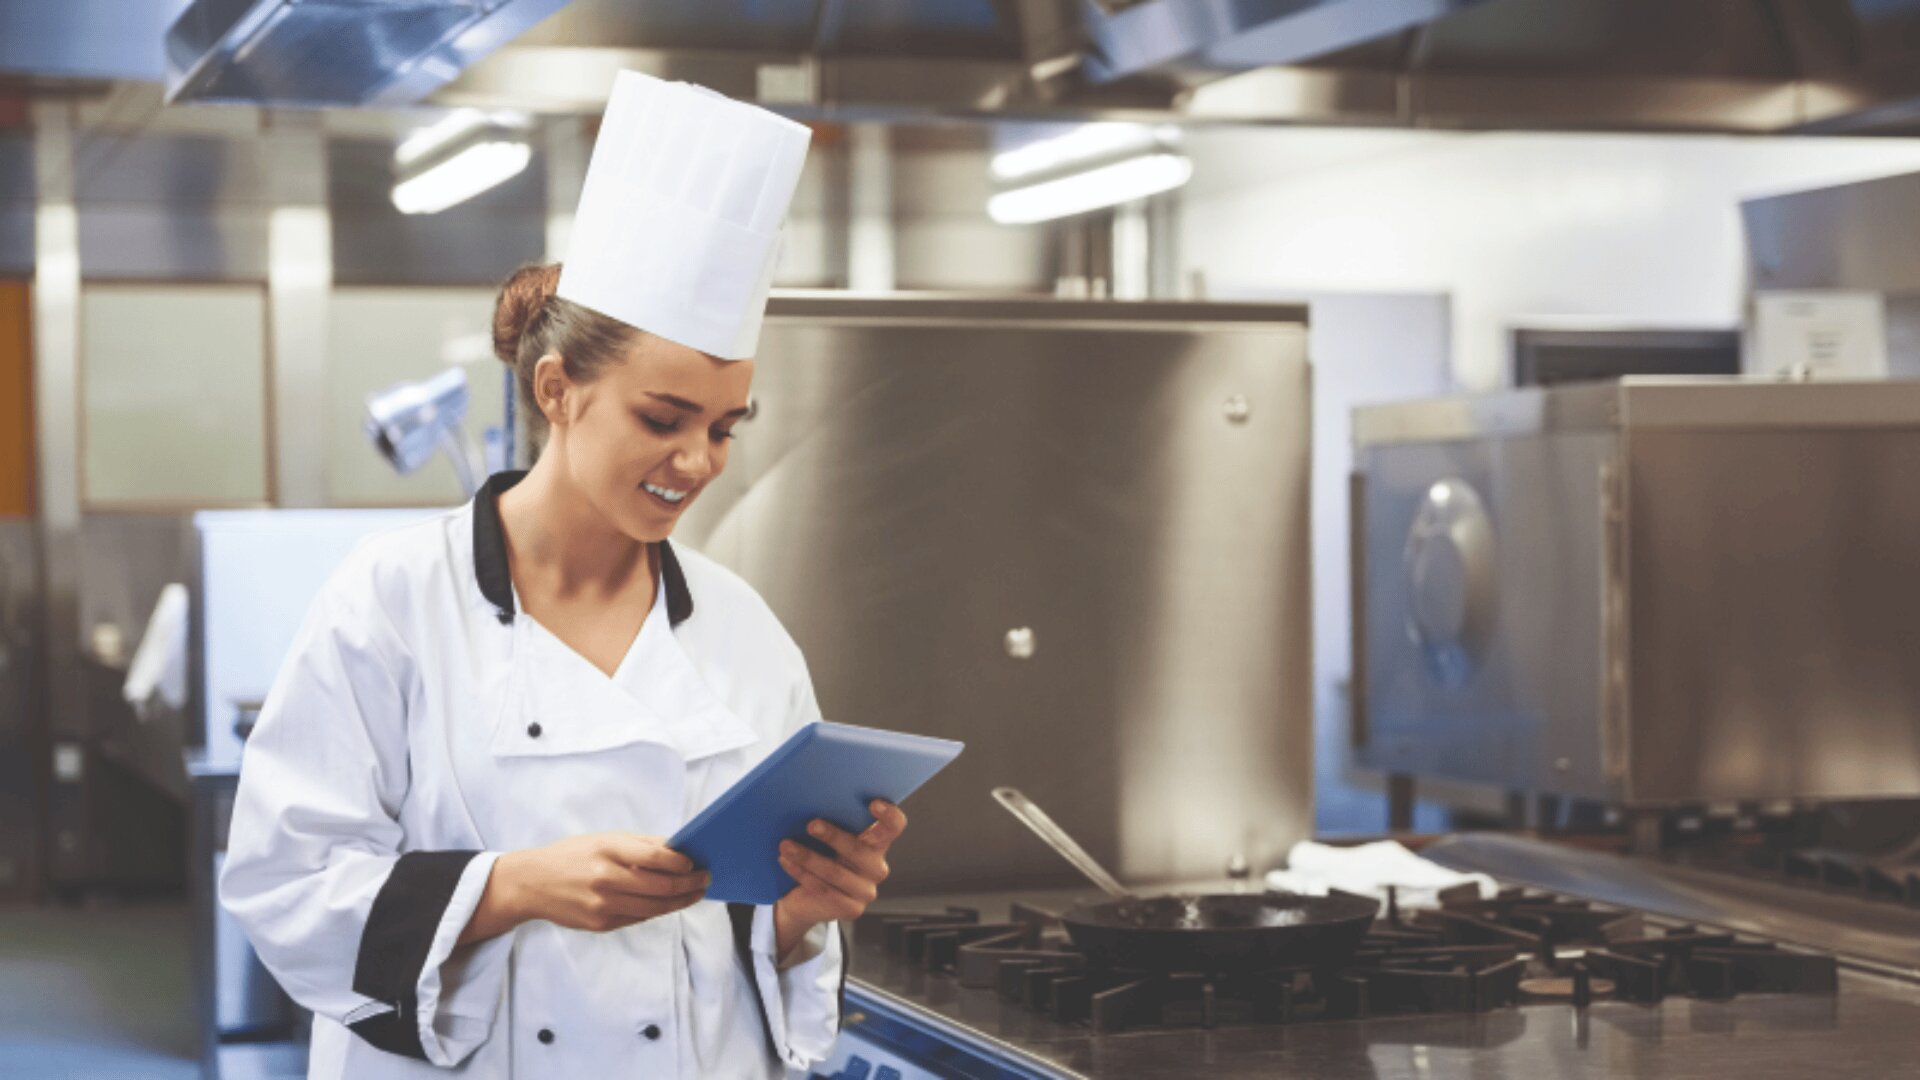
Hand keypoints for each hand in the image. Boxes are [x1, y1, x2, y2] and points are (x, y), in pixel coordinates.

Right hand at [461, 833, 707, 943]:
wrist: (532, 884)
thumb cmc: (573, 855)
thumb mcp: (604, 839)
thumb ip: (641, 845)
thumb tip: (679, 849)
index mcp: (608, 850)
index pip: (656, 857)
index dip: (682, 862)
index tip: (696, 862)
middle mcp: (606, 879)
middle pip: (661, 887)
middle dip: (689, 884)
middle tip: (706, 879)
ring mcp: (603, 905)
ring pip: (654, 908)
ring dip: (681, 901)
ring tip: (695, 893)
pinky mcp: (601, 924)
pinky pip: (639, 918)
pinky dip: (658, 910)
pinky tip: (670, 903)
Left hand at [773, 800, 907, 957]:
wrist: (806, 899)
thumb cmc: (819, 857)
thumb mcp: (828, 840)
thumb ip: (831, 823)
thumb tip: (811, 799)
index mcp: (877, 844)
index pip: (894, 827)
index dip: (889, 815)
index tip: (873, 803)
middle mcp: (877, 868)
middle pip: (859, 850)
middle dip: (834, 836)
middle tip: (811, 824)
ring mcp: (866, 891)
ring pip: (835, 872)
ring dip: (807, 857)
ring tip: (785, 845)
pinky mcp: (851, 909)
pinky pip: (823, 889)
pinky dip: (801, 873)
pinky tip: (785, 861)